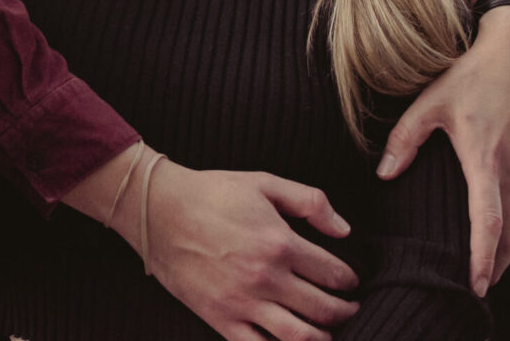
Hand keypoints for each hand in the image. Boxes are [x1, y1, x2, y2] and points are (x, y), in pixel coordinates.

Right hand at [134, 162, 359, 340]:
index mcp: (280, 242)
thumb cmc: (212, 193)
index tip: (351, 280)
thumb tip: (345, 230)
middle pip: (324, 309)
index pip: (334, 273)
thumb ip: (310, 201)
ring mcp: (242, 302)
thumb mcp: (264, 183)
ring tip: (327, 332)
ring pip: (299, 337)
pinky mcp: (220, 318)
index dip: (350, 279)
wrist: (158, 210)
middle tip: (348, 307)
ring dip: (322, 338)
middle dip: (344, 311)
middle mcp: (265, 277)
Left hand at [377, 0, 509, 296]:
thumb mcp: (431, 100)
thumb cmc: (472, 71)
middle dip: (497, 265)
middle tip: (478, 286)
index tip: (476, 286)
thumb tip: (382, 173)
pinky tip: (493, 213)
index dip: (483, 259)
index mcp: (487, 159)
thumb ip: (405, 138)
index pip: (489, 224)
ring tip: (483, 260)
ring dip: (506, 241)